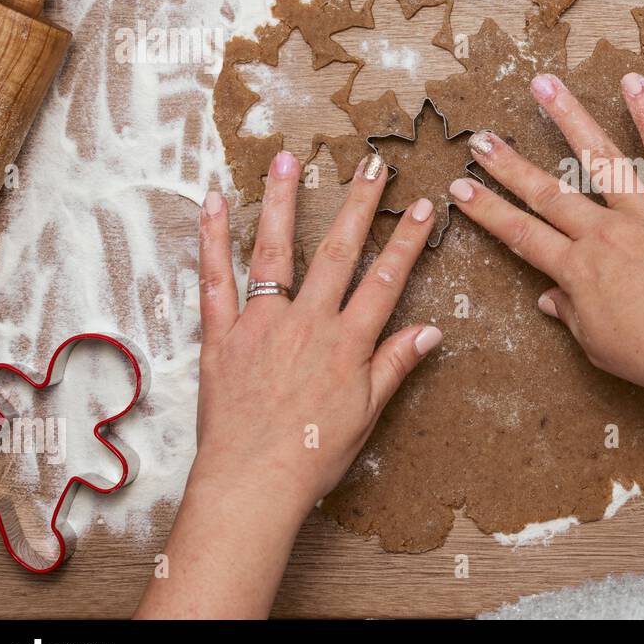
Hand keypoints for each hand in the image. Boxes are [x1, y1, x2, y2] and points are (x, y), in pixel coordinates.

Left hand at [190, 149, 442, 518]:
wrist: (251, 484)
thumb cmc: (312, 455)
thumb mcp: (367, 414)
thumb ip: (395, 366)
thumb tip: (430, 331)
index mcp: (348, 343)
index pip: (386, 280)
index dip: (407, 241)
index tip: (422, 206)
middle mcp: (308, 322)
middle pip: (339, 251)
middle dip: (359, 204)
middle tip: (372, 164)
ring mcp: (262, 323)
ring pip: (275, 250)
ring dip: (283, 201)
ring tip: (289, 159)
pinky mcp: (222, 334)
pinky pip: (215, 279)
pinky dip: (212, 239)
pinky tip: (212, 202)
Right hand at [450, 72, 643, 397]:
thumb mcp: (600, 347)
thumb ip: (571, 314)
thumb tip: (547, 298)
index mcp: (579, 271)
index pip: (523, 235)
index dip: (489, 211)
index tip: (459, 189)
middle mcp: (605, 234)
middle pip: (549, 192)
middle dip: (510, 164)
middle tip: (481, 139)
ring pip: (600, 158)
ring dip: (569, 118)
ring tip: (544, 84)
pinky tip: (634, 83)